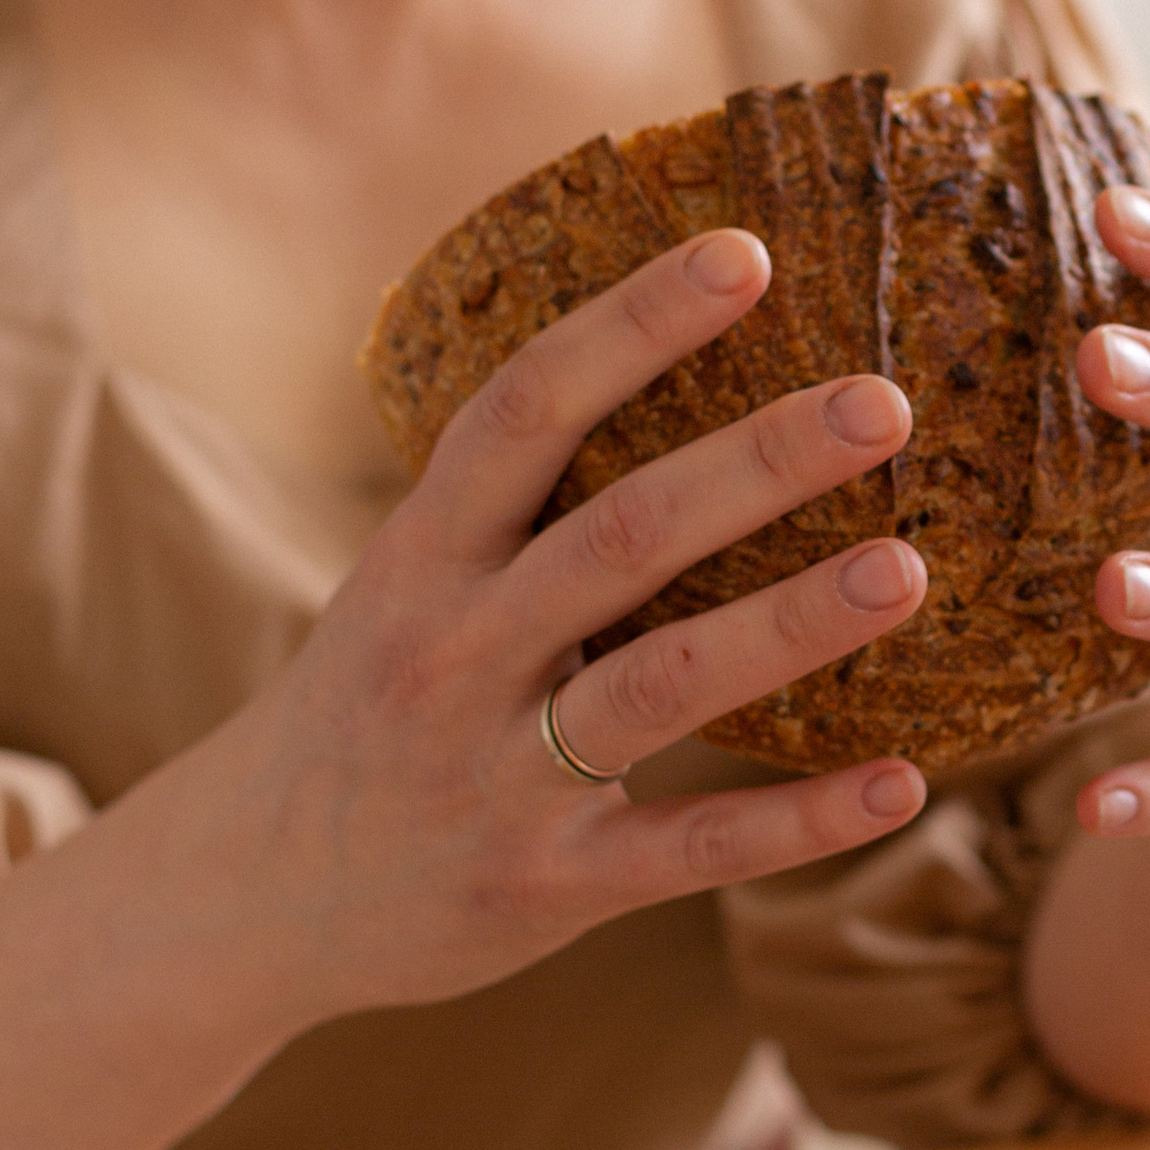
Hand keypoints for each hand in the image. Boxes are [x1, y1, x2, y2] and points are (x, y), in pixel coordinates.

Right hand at [226, 225, 928, 1019]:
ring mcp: (500, 772)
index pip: (529, 409)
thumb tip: (668, 368)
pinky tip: (903, 784)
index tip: (746, 254)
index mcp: (423, 555)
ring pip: (663, 682)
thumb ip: (513, 507)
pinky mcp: (548, 883)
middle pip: (620, 534)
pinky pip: (691, 847)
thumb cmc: (366, 709)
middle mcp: (456, 650)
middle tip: (882, 402)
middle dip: (757, 463)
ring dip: (791, 624)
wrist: (243, 896)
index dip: (634, 325)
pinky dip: (800, 823)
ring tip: (906, 570)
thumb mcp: (404, 586)